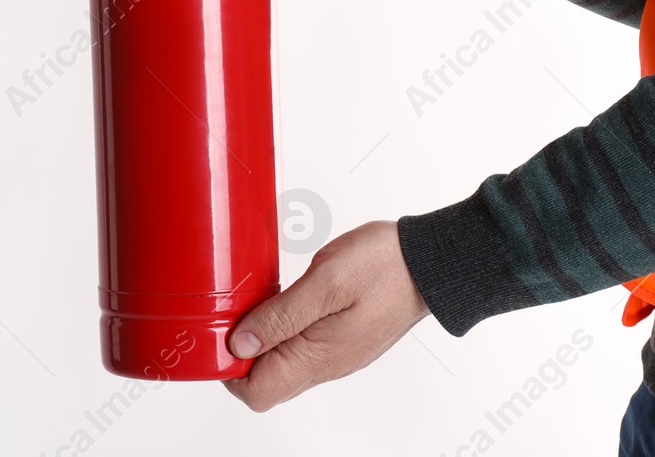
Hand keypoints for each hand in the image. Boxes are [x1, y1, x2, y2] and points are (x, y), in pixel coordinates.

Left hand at [224, 220, 429, 411]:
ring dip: (262, 339)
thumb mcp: (325, 282)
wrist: (431, 261)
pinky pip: (301, 348)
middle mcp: (326, 365)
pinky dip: (282, 329)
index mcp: (319, 358)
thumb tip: (240, 344)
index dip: (230, 368)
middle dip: (242, 353)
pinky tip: (281, 301)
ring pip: (282, 364)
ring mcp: (335, 354)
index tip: (223, 330)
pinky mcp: (341, 339)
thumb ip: (281, 315)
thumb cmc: (384, 266)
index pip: (258, 392)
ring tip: (257, 301)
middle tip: (237, 310)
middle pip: (266, 382)